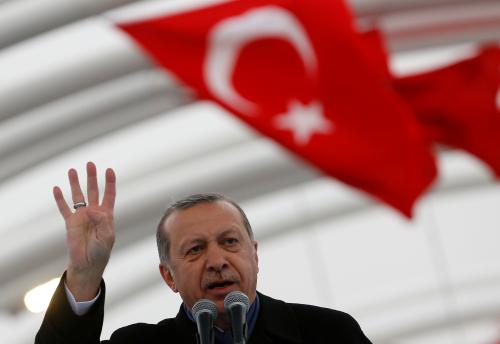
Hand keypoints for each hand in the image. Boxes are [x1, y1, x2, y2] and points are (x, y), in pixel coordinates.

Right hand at [53, 162, 115, 300]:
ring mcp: (81, 216)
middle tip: (90, 164)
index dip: (109, 183)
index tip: (109, 170)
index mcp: (106, 215)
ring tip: (72, 170)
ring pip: (78, 196)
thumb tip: (92, 209)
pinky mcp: (70, 223)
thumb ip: (103, 221)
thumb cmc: (101, 251)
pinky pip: (64, 209)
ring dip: (75, 183)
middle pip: (93, 191)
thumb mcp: (107, 236)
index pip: (109, 195)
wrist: (87, 264)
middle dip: (92, 177)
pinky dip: (60, 199)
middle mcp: (94, 213)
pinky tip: (57, 189)